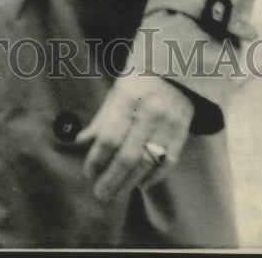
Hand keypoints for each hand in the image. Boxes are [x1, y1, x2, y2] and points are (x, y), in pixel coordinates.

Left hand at [77, 74, 193, 202]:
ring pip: (147, 164)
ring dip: (129, 183)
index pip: (109, 138)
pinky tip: (139, 184)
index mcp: (128, 99)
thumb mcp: (117, 92)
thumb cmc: (140, 80)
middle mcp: (149, 113)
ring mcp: (168, 125)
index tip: (89, 173)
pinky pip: (167, 163)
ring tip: (116, 192)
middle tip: (100, 194)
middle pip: (128, 156)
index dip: (97, 159)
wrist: (176, 68)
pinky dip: (153, 177)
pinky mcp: (181, 133)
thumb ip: (101, 119)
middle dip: (111, 179)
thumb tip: (80, 141)